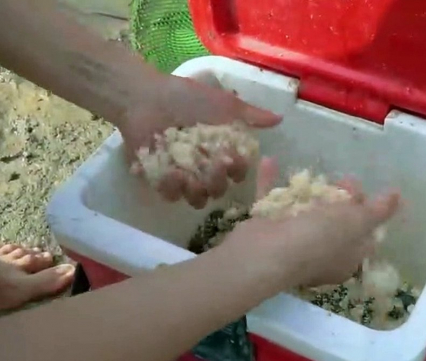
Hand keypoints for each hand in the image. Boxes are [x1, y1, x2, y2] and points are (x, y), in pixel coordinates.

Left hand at [119, 75, 281, 207]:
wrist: (145, 96)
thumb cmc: (187, 97)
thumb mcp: (223, 103)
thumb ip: (250, 114)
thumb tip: (280, 119)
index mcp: (221, 151)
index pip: (238, 172)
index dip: (237, 170)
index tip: (232, 158)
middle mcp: (204, 167)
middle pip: (219, 190)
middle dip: (217, 181)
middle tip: (210, 164)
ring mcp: (183, 176)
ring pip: (197, 199)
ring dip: (196, 190)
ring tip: (187, 172)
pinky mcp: (159, 179)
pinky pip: (171, 196)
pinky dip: (172, 187)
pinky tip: (170, 171)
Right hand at [218, 158, 401, 286]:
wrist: (263, 254)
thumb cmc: (317, 240)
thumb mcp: (355, 223)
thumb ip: (377, 210)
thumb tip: (398, 197)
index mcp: (346, 258)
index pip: (363, 235)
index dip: (366, 211)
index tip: (360, 189)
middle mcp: (320, 254)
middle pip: (334, 222)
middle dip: (338, 198)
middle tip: (341, 178)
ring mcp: (291, 242)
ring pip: (302, 212)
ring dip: (306, 191)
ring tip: (309, 172)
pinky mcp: (266, 230)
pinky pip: (270, 201)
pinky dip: (270, 182)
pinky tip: (270, 161)